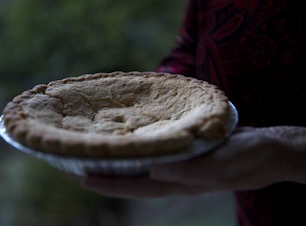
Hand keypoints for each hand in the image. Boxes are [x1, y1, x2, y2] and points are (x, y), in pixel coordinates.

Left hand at [80, 126, 305, 198]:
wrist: (265, 150)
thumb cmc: (246, 159)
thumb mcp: (220, 166)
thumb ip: (189, 172)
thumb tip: (154, 171)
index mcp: (180, 183)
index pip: (138, 187)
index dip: (111, 185)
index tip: (83, 179)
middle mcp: (175, 176)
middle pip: (135, 178)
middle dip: (108, 174)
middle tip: (81, 163)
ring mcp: (180, 164)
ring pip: (143, 165)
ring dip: (121, 160)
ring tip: (99, 152)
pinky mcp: (186, 151)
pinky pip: (157, 151)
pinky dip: (140, 147)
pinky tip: (133, 139)